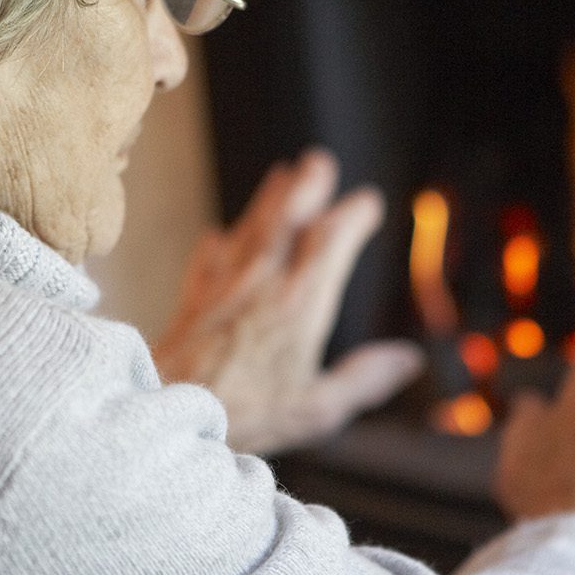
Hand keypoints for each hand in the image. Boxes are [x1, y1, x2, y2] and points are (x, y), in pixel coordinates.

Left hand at [153, 148, 423, 455]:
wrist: (166, 407)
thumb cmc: (244, 414)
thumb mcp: (318, 408)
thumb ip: (364, 378)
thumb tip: (409, 359)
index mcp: (299, 304)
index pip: (331, 241)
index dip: (352, 215)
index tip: (367, 201)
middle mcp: (261, 283)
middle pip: (287, 218)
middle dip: (306, 185)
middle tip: (319, 161)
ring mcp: (223, 286)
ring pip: (248, 229)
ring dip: (267, 199)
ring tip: (280, 175)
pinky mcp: (193, 300)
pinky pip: (208, 259)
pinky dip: (219, 243)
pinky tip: (219, 236)